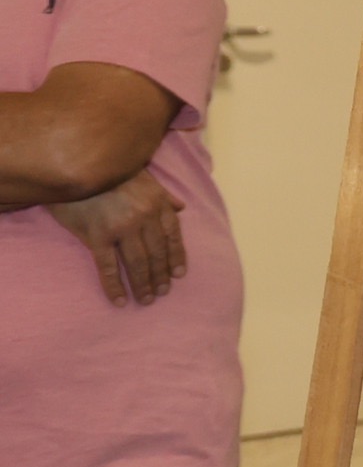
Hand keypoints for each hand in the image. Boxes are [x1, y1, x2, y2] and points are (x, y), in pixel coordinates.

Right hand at [46, 170, 186, 303]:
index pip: (173, 236)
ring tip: (146, 300)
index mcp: (156, 204)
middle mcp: (143, 218)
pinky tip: (119, 300)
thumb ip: (163, 194)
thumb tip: (181, 207)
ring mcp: (121, 228)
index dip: (176, 257)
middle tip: (162, 292)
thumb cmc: (109, 171)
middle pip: (157, 253)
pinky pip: (108, 267)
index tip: (178, 275)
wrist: (75, 165)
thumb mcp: (143, 177)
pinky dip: (114, 286)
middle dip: (160, 276)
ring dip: (143, 284)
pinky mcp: (97, 236)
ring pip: (137, 263)